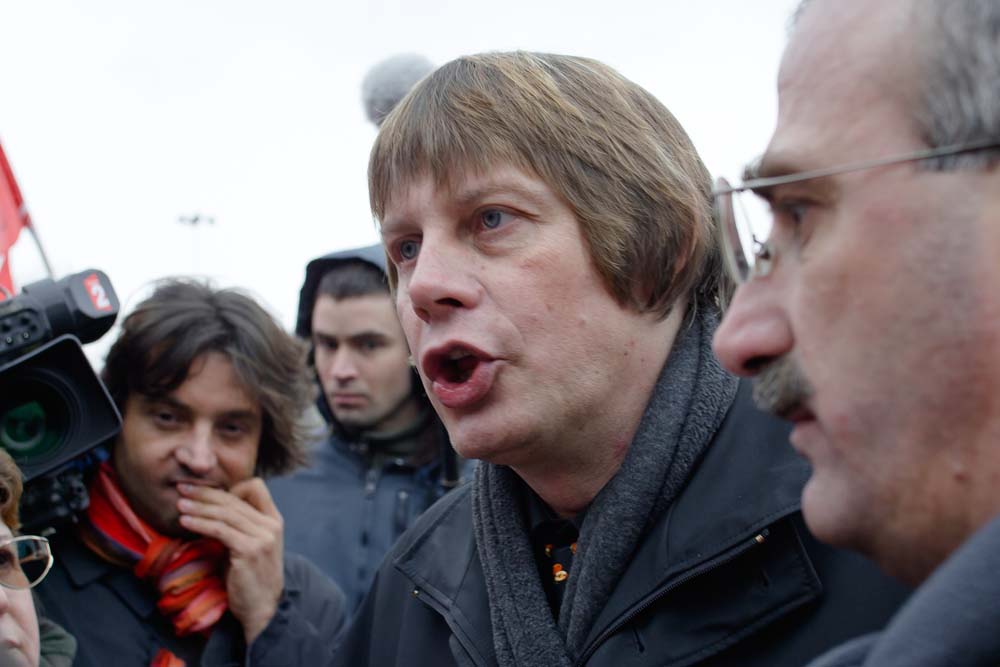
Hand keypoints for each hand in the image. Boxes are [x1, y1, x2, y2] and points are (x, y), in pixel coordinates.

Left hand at [177, 478, 283, 642]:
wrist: (261, 608)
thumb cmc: (249, 577)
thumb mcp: (248, 545)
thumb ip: (238, 526)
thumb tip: (210, 508)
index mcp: (273, 520)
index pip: (255, 486)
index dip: (230, 486)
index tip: (206, 491)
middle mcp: (271, 525)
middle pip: (234, 498)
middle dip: (205, 492)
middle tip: (183, 488)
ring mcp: (262, 537)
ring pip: (225, 512)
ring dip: (199, 506)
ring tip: (180, 505)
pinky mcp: (249, 550)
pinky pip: (220, 530)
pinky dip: (200, 523)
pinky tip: (185, 522)